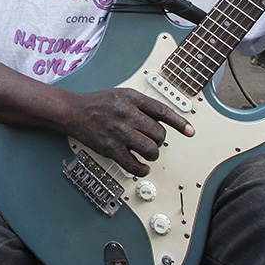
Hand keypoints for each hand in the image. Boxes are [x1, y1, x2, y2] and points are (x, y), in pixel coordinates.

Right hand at [65, 88, 194, 176]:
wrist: (74, 111)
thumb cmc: (99, 103)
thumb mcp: (123, 95)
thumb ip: (144, 105)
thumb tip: (166, 119)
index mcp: (132, 99)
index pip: (162, 111)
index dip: (179, 122)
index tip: (190, 131)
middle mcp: (126, 114)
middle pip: (158, 133)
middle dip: (159, 140)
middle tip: (153, 140)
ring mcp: (119, 132)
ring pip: (150, 149)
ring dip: (152, 154)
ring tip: (147, 152)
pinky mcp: (111, 148)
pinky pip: (133, 164)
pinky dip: (141, 169)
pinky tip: (141, 167)